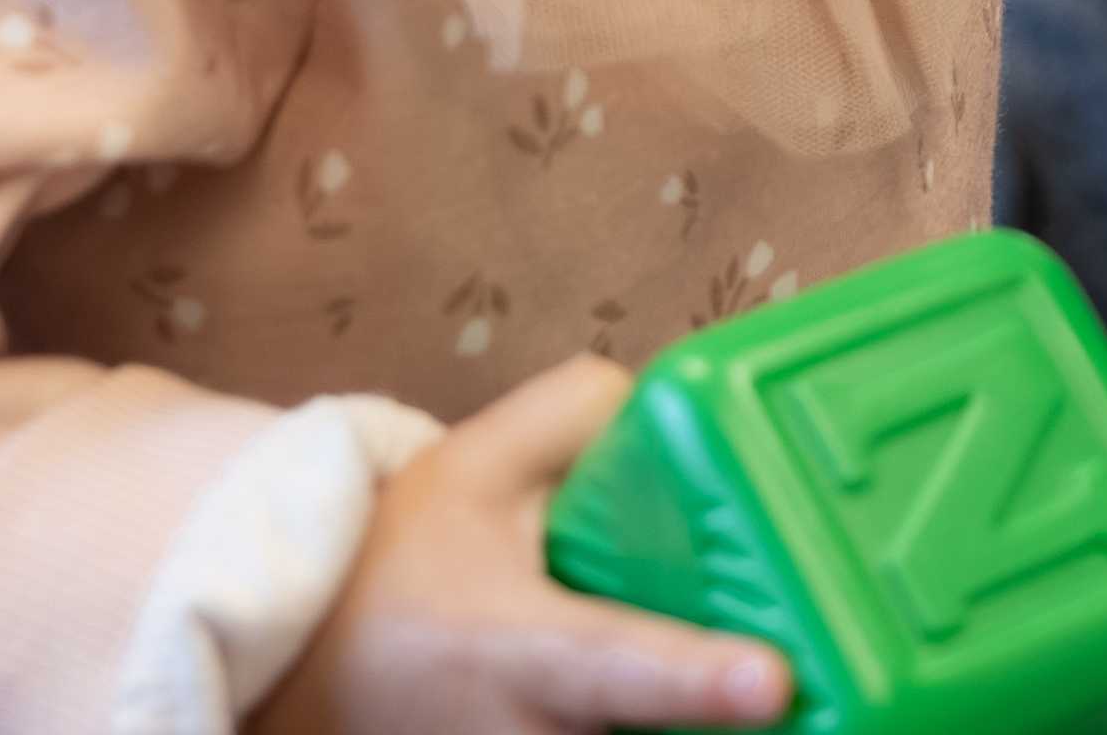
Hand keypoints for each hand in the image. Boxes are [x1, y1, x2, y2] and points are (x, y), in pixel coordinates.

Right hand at [250, 359, 792, 733]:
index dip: (697, 681)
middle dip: (719, 723)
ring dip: (698, 734)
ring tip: (763, 690)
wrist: (301, 664)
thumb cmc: (396, 564)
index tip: (773, 681)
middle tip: (805, 684)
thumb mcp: (472, 465)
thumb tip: (683, 403)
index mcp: (518, 651)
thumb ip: (579, 416)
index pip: (616, 670)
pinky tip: (703, 704)